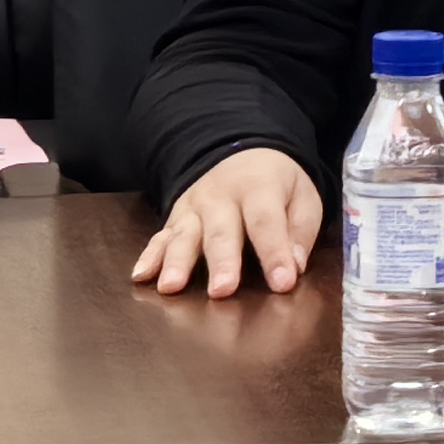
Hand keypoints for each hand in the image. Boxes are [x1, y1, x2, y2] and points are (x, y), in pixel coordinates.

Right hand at [132, 146, 322, 296]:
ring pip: (185, 235)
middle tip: (222, 291)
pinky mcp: (175, 218)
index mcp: (259, 187)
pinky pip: (160, 237)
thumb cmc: (277, 185)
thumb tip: (295, 266)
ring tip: (171, 287)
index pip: (266, 222)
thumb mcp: (302, 196)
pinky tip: (141, 276)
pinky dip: (150, 256)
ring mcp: (194, 207)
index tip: (283, 283)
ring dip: (177, 261)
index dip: (275, 253)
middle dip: (221, 261)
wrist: (242, 152)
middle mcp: (221, 196)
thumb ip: (300, 230)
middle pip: (221, 231)